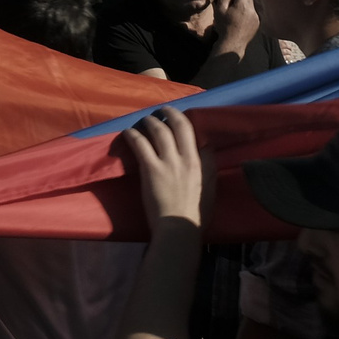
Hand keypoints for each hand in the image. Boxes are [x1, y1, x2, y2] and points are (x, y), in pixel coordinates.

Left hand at [119, 108, 208, 234]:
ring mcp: (168, 162)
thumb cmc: (195, 215)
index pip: (198, 137)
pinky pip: (140, 144)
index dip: (188, 125)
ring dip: (151, 121)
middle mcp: (187, 159)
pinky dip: (133, 135)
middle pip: (180, 126)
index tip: (180, 121)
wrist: (179, 228)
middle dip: (170, 114)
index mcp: (202, 165)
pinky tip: (128, 132)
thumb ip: (208, 170)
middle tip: (162, 110)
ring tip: (145, 119)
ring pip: (159, 130)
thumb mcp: (210, 190)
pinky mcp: (151, 168)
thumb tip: (206, 153)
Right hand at [208, 0, 258, 49]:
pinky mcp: (258, 23)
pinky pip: (254, 13)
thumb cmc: (224, 26)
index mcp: (243, 5)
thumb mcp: (219, 10)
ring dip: (245, 5)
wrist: (233, 43)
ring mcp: (257, 17)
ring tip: (237, 12)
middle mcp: (253, 10)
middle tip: (232, 5)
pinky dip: (248, 13)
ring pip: (252, 4)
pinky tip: (242, 19)